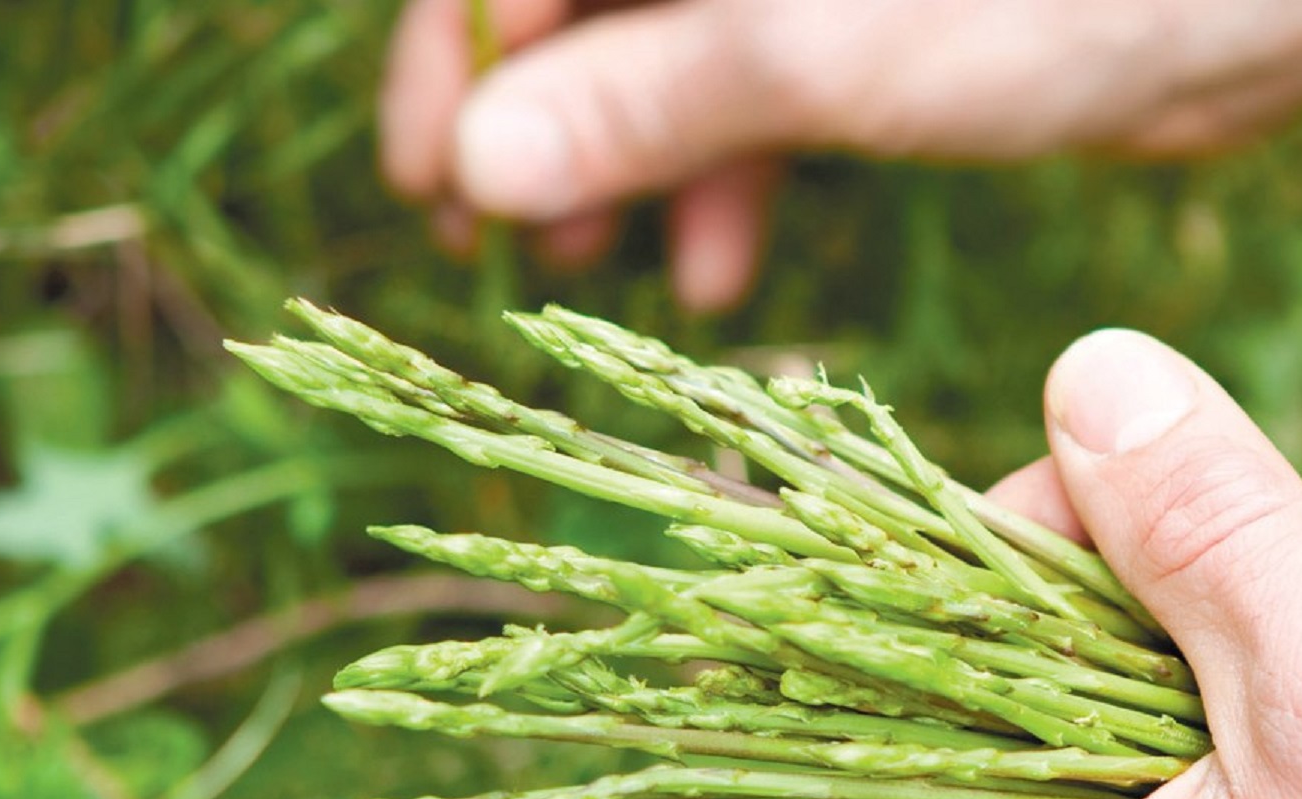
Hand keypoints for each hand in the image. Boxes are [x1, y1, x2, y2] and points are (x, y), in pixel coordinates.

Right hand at [379, 0, 1301, 311]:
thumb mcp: (822, 51)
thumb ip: (648, 95)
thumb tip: (482, 164)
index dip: (460, 63)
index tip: (435, 185)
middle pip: (585, 3)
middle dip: (545, 122)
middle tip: (509, 243)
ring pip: (668, 49)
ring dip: (630, 159)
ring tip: (601, 268)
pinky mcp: (865, 15)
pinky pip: (753, 82)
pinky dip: (729, 168)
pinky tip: (722, 269)